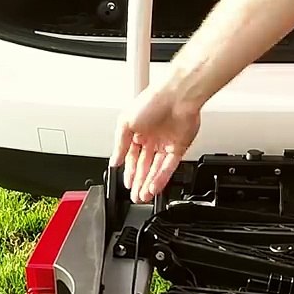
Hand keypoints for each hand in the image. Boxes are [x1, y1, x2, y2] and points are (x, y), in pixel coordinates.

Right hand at [111, 81, 202, 202]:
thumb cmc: (152, 101)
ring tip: (144, 197)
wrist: (178, 96)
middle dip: (139, 182)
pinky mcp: (179, 148)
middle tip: (135, 197)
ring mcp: (166, 144)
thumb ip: (119, 145)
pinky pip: (169, 167)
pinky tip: (154, 188)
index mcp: (137, 131)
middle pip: (144, 166)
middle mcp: (152, 138)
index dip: (129, 172)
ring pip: (156, 169)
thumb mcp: (125, 122)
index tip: (127, 184)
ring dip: (149, 184)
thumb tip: (114, 161)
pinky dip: (161, 178)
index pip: (132, 157)